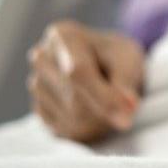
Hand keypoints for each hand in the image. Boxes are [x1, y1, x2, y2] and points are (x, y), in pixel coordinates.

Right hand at [27, 21, 144, 141]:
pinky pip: (67, 131)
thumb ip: (126, 85)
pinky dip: (90, 129)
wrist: (106, 65)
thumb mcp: (129, 61)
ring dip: (101, 120)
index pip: (78, 72)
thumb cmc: (119, 57)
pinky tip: (97, 111)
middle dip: (107, 109)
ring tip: (111, 102)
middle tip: (129, 104)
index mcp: (63, 36)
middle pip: (75, 99)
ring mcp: (37, 85)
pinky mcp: (40, 111)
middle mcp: (42, 58)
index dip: (105, 97)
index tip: (130, 113)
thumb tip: (126, 113)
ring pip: (72, 118)